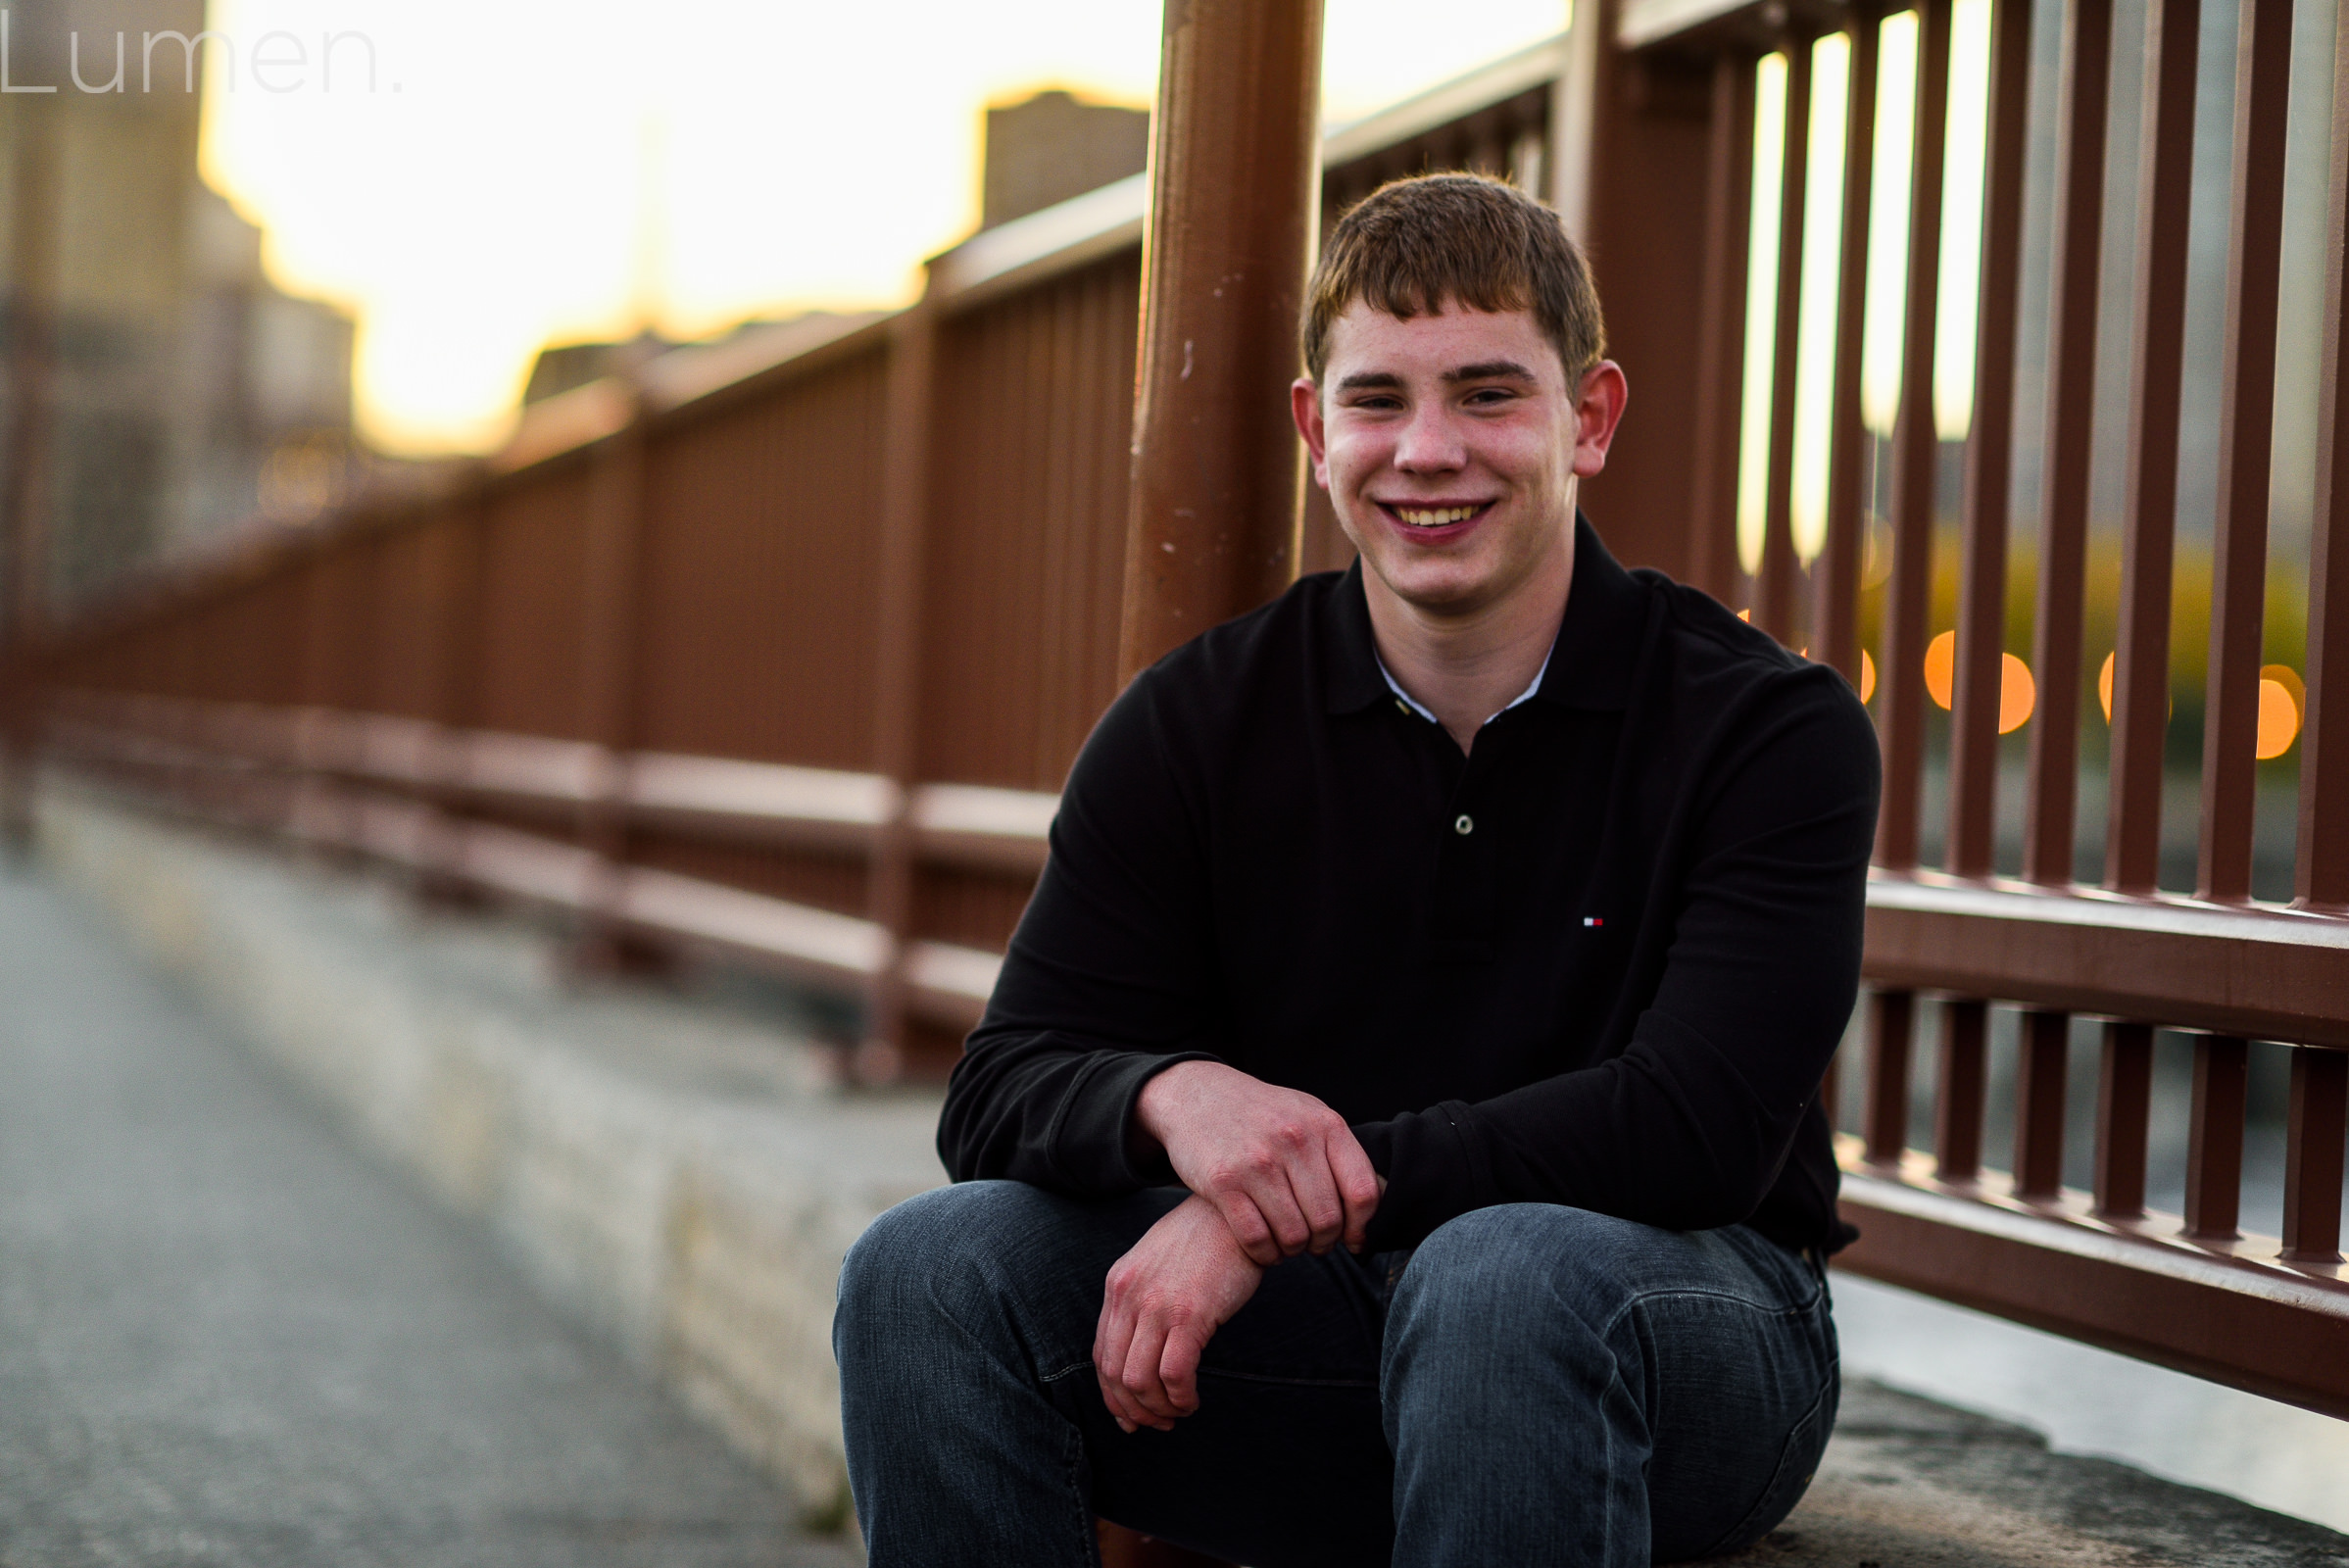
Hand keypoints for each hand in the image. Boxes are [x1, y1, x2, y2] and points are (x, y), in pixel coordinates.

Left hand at [1094, 1195, 1263, 1431]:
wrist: (1237, 1214)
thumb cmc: (1205, 1241)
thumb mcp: (1158, 1264)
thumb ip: (1143, 1300)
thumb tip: (1142, 1349)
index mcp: (1118, 1285)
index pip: (1101, 1355)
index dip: (1112, 1395)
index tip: (1131, 1415)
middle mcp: (1129, 1296)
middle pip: (1114, 1374)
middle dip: (1134, 1410)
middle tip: (1157, 1424)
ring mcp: (1156, 1305)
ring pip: (1139, 1381)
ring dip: (1158, 1409)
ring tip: (1180, 1410)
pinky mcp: (1189, 1314)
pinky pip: (1174, 1374)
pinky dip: (1180, 1398)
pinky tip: (1192, 1399)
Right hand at [1135, 1061, 1380, 1264]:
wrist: (1197, 1095)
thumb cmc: (1262, 1114)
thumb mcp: (1307, 1115)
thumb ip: (1339, 1154)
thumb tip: (1373, 1210)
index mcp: (1324, 1124)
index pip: (1363, 1192)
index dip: (1362, 1227)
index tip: (1352, 1239)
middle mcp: (1294, 1140)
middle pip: (1328, 1220)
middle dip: (1324, 1243)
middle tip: (1314, 1244)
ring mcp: (1257, 1161)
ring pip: (1294, 1235)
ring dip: (1293, 1250)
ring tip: (1288, 1245)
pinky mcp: (1222, 1181)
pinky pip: (1256, 1239)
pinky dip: (1264, 1253)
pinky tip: (1263, 1247)